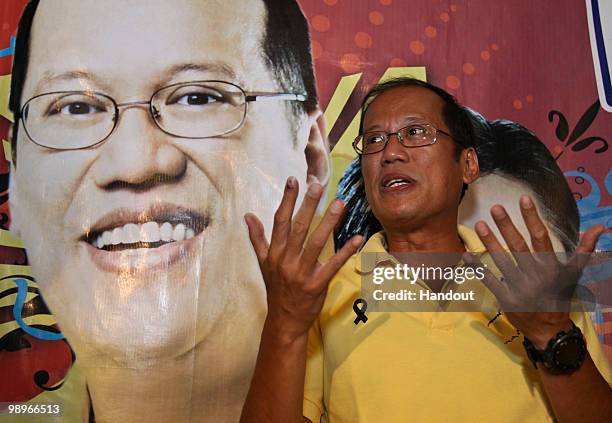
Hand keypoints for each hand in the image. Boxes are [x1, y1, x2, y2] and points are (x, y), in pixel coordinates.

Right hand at [245, 177, 362, 341]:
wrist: (284, 321)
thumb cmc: (276, 288)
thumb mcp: (263, 263)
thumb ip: (257, 238)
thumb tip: (248, 215)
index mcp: (274, 253)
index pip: (280, 221)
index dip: (287, 200)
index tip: (293, 180)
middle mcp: (285, 261)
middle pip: (298, 228)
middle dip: (308, 205)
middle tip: (318, 185)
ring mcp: (300, 273)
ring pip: (316, 243)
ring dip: (329, 223)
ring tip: (340, 204)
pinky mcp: (316, 285)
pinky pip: (332, 265)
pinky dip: (345, 252)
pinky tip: (357, 238)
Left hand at [466, 195, 603, 347]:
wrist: (550, 329)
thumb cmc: (560, 296)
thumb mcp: (573, 273)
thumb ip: (584, 249)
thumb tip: (600, 227)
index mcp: (551, 267)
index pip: (540, 237)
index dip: (532, 217)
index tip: (524, 199)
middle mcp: (535, 275)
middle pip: (518, 246)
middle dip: (506, 226)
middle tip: (495, 208)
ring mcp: (519, 287)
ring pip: (502, 261)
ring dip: (489, 242)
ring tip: (480, 225)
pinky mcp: (505, 298)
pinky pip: (489, 280)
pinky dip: (477, 268)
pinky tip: (466, 254)